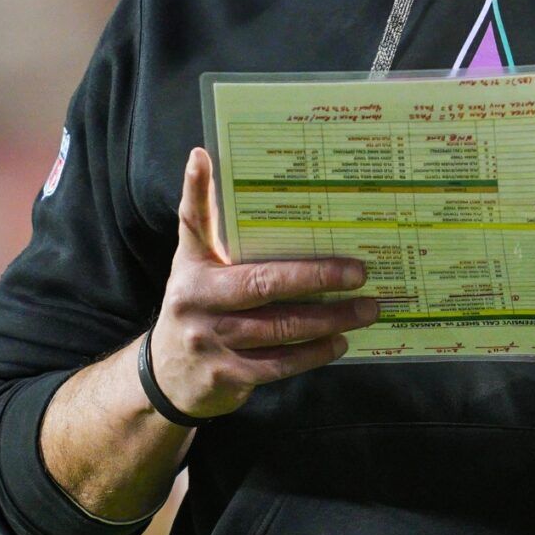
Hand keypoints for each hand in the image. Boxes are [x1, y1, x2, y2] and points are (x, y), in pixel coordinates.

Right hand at [146, 147, 378, 420]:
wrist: (168, 376)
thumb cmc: (197, 305)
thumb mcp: (195, 265)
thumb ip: (208, 223)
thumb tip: (207, 160)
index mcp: (193, 267)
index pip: (195, 222)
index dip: (197, 190)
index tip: (203, 158)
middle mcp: (197, 302)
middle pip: (262, 285)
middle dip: (315, 277)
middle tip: (360, 272)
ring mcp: (211, 341)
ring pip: (279, 328)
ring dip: (328, 319)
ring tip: (367, 309)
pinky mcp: (228, 375)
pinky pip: (278, 364)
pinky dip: (312, 353)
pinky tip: (339, 341)